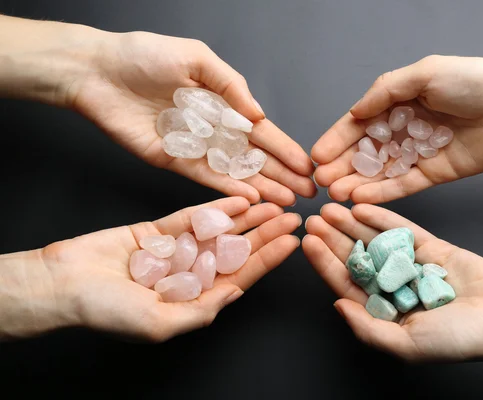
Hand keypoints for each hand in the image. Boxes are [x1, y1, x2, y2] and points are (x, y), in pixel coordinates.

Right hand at [0, 197, 300, 340]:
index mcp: (195, 298)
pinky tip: (239, 199)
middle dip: (265, 234)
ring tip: (274, 203)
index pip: (241, 275)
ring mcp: (177, 250)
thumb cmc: (106, 312)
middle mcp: (191, 273)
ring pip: (220, 231)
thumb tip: (237, 291)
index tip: (292, 242)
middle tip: (292, 216)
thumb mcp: (159, 323)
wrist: (64, 283)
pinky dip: (216, 207)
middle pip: (237, 250)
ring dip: (247, 218)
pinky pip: (193, 216)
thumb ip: (201, 309)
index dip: (268, 259)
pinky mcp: (160, 230)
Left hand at [66, 30, 314, 205]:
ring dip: (262, 187)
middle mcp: (213, 129)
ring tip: (288, 201)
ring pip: (234, 171)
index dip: (285, 149)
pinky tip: (252, 197)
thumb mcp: (197, 58)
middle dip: (282, 174)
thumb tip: (259, 115)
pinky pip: (205, 177)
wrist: (97, 71)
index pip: (261, 132)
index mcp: (222, 103)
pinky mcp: (172, 160)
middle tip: (307, 193)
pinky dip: (228, 187)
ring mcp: (194, 148)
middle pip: (254, 157)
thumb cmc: (144, 55)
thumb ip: (231, 86)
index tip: (307, 165)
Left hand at [302, 202, 482, 360]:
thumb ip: (367, 327)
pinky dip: (381, 217)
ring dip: (351, 224)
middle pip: (356, 257)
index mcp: (384, 310)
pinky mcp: (430, 246)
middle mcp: (393, 285)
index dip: (325, 263)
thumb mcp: (405, 344)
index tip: (307, 242)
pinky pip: (401, 228)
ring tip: (330, 207)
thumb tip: (337, 305)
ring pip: (374, 240)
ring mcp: (410, 263)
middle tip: (313, 219)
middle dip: (333, 238)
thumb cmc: (457, 339)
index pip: (346, 283)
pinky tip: (360, 205)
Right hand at [311, 55, 482, 202]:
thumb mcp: (425, 73)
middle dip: (341, 165)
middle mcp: (404, 128)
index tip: (315, 154)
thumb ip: (385, 91)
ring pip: (380, 172)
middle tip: (320, 181)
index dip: (336, 138)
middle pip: (365, 151)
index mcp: (399, 102)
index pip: (359, 123)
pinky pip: (402, 186)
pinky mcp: (433, 174)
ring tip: (335, 193)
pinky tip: (360, 199)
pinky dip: (382, 193)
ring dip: (356, 183)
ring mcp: (417, 153)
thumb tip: (354, 113)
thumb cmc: (476, 82)